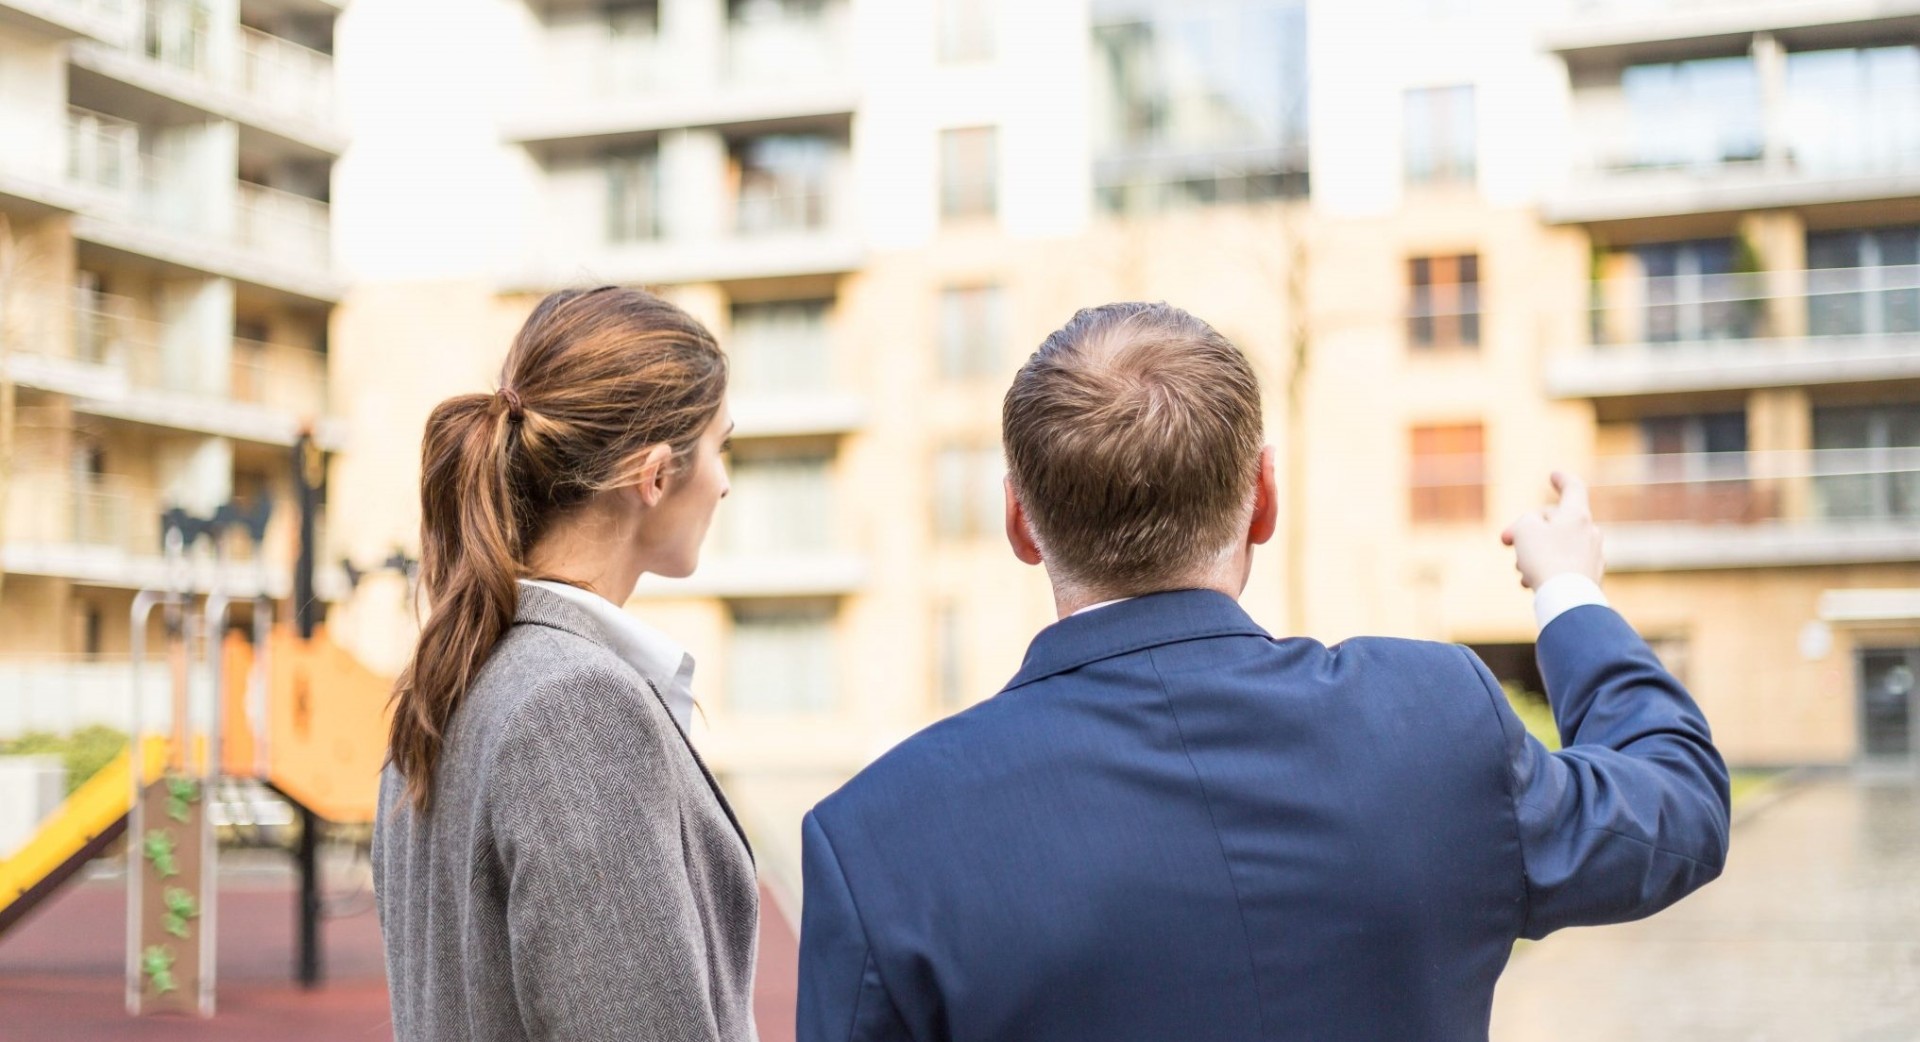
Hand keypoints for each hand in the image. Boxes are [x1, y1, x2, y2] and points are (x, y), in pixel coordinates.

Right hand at [1501, 472, 1603, 589]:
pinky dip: (1547, 569)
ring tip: (1520, 570)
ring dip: (1535, 553)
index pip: (1573, 488)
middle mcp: (1589, 532)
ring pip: (1558, 546)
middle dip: (1530, 529)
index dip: (1562, 480)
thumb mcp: (1524, 529)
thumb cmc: (1545, 559)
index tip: (1553, 475)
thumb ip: (1527, 521)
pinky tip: (1532, 583)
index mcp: (1577, 515)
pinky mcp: (1590, 577)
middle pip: (1557, 521)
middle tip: (1505, 541)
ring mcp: (1592, 556)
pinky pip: (1564, 566)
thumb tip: (1536, 530)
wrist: (1566, 599)